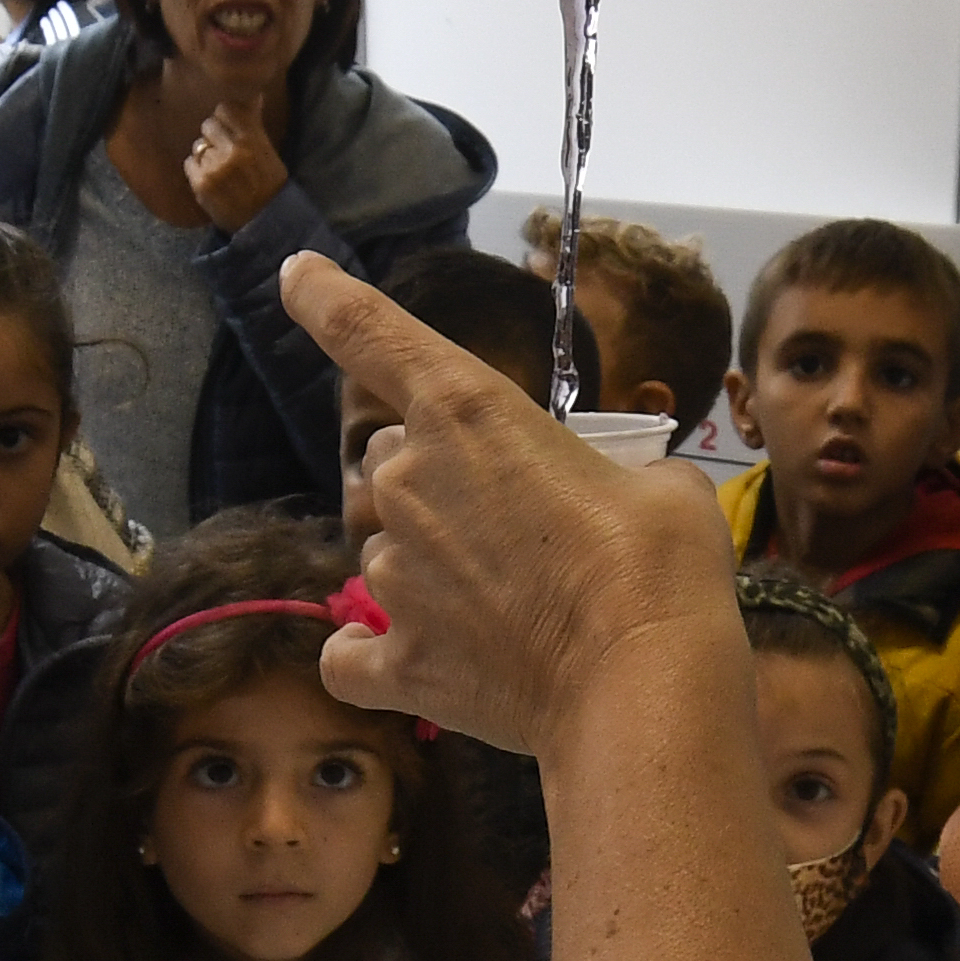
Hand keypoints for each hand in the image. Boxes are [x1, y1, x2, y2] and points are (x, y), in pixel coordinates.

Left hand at [179, 102, 286, 232]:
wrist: (264, 224)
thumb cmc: (269, 185)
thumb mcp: (269, 151)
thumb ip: (254, 123)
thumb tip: (252, 94)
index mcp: (252, 139)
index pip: (226, 109)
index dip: (226, 118)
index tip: (231, 128)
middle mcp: (232, 150)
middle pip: (209, 124)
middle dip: (215, 135)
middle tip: (226, 152)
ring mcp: (214, 167)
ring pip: (198, 145)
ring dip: (206, 154)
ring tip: (220, 170)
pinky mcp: (201, 183)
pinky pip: (190, 163)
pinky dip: (197, 170)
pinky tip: (212, 181)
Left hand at [285, 252, 729, 757]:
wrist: (645, 684)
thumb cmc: (661, 566)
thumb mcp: (663, 484)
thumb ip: (617, 472)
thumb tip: (621, 497)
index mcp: (468, 411)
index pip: (370, 332)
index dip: (326, 297)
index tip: (297, 276)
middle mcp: (410, 482)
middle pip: (393, 460)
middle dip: (439, 481)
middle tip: (513, 526)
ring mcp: (395, 574)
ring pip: (388, 552)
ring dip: (431, 567)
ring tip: (510, 606)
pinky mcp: (398, 660)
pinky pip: (353, 654)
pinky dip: (376, 654)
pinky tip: (419, 659)